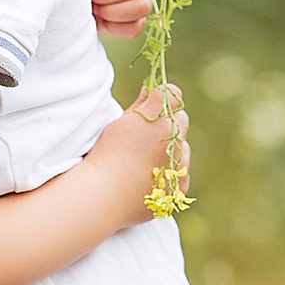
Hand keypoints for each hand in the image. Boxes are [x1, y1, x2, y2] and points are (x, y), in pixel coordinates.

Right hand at [94, 84, 186, 226]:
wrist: (102, 195)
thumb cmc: (105, 156)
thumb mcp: (118, 124)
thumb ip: (139, 105)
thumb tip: (149, 90)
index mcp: (157, 118)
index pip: (174, 95)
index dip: (163, 98)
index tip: (152, 106)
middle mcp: (173, 138)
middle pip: (181, 120)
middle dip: (168, 123)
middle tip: (146, 136)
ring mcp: (179, 163)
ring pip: (182, 147)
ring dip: (170, 150)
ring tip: (143, 162)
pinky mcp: (180, 184)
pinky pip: (181, 172)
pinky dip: (170, 173)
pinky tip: (148, 178)